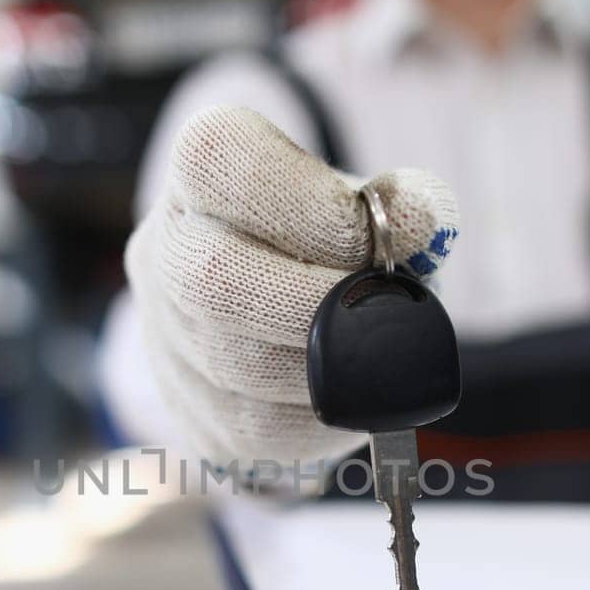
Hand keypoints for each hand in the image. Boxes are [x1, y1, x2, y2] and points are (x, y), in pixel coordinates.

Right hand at [124, 105, 459, 463]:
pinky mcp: (189, 411)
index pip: (221, 159)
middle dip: (314, 304)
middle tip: (375, 307)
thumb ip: (399, 209)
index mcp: (200, 168)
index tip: (369, 233)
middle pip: (213, 282)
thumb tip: (426, 227)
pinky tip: (353, 394)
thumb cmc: (327, 237)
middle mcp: (163, 248)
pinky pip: (257, 430)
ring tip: (374, 351)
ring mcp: (164, 337)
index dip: (305, 203)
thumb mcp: (366, 201)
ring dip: (327, 367)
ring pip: (238, 370)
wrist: (277, 296)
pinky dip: (322, 416)